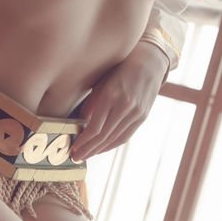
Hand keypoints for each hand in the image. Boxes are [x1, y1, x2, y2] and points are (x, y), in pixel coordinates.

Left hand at [70, 43, 168, 160]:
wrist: (149, 63)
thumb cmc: (119, 68)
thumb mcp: (101, 81)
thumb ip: (91, 102)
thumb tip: (80, 123)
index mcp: (111, 95)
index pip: (95, 127)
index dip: (83, 141)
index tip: (72, 148)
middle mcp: (124, 105)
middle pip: (103, 136)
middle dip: (88, 149)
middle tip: (76, 157)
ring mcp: (136, 112)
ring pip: (115, 138)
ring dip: (99, 150)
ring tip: (86, 155)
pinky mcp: (142, 116)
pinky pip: (125, 136)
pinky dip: (112, 144)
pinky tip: (102, 148)